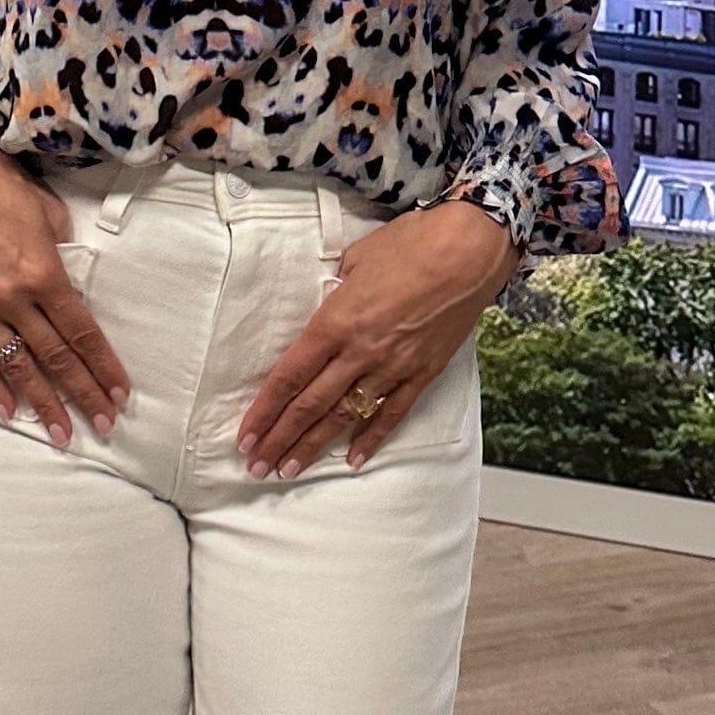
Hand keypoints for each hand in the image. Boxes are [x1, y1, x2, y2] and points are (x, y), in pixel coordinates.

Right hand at [0, 142, 130, 449]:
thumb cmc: (2, 186)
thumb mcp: (49, 215)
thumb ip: (63, 256)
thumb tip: (71, 287)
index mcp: (43, 274)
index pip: (81, 333)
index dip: (103, 367)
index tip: (120, 393)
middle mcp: (12, 298)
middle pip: (55, 358)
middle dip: (82, 394)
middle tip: (102, 425)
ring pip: (16, 366)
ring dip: (42, 403)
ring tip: (61, 433)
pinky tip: (9, 410)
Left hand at [240, 198, 516, 480]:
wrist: (469, 251)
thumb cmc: (410, 244)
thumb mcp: (355, 259)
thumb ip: (334, 293)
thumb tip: (324, 310)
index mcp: (335, 322)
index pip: (289, 376)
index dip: (264, 410)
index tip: (246, 435)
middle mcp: (360, 351)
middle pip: (310, 404)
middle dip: (280, 439)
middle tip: (257, 466)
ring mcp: (393, 366)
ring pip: (345, 416)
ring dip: (314, 446)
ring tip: (289, 470)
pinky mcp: (423, 373)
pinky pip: (392, 413)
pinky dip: (371, 438)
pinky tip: (352, 460)